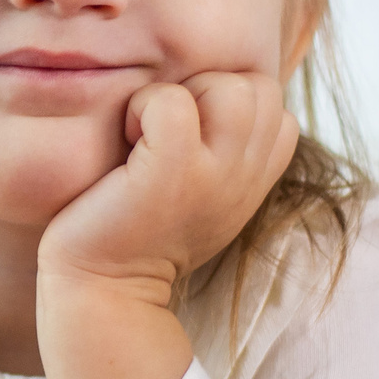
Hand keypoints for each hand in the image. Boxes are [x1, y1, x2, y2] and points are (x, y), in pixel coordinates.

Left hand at [37, 70, 300, 295]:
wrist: (103, 291)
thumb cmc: (138, 234)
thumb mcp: (202, 194)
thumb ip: (224, 152)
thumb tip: (214, 98)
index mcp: (254, 180)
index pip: (275, 107)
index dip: (227, 105)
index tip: (189, 137)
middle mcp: (244, 177)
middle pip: (259, 89)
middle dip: (208, 91)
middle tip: (165, 132)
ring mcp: (215, 174)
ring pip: (232, 88)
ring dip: (183, 94)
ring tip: (149, 133)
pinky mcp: (173, 171)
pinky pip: (172, 102)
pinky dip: (144, 106)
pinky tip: (128, 140)